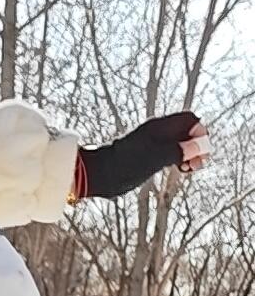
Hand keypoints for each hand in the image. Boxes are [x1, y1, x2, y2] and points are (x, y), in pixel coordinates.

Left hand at [76, 113, 210, 200]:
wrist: (95, 174)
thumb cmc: (121, 167)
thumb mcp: (153, 160)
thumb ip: (177, 151)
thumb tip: (200, 145)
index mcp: (158, 127)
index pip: (190, 120)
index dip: (200, 134)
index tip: (199, 154)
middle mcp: (157, 131)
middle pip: (188, 130)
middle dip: (197, 145)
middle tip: (197, 164)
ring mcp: (152, 142)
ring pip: (180, 141)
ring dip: (189, 153)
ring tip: (189, 168)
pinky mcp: (147, 153)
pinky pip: (171, 150)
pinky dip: (178, 158)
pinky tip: (179, 169)